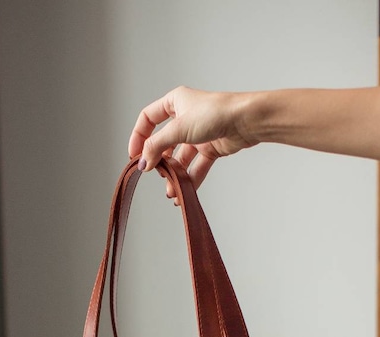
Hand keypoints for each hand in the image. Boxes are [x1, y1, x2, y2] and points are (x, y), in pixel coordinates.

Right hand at [128, 86, 256, 193]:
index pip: (148, 118)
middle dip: (159, 161)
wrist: (245, 121)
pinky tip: (184, 191)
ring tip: (171, 190)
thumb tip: (143, 161)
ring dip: (174, 174)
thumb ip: (157, 146)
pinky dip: (190, 179)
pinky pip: (196, 166)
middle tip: (155, 174)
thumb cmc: (215, 113)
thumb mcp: (178, 129)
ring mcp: (199, 134)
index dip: (139, 136)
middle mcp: (186, 117)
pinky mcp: (211, 147)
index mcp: (175, 102)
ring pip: (180, 157)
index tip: (134, 155)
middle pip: (164, 142)